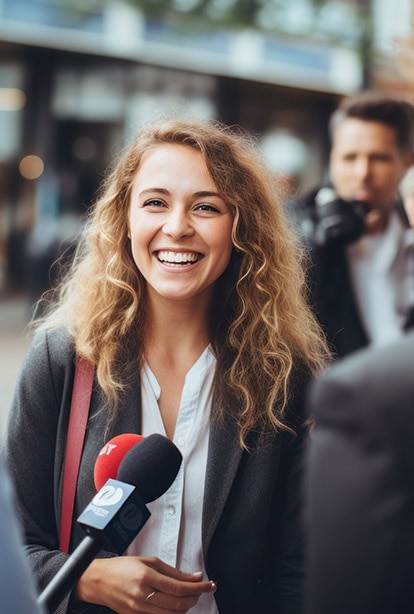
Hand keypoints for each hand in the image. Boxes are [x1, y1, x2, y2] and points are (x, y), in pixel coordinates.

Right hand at [74, 555, 216, 612]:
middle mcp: (143, 596)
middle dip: (195, 597)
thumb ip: (173, 571)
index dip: (198, 587)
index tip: (209, 585)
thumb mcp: (149, 562)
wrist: (99, 581)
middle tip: (203, 590)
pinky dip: (173, 613)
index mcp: (147, 577)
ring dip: (186, 607)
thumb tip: (194, 576)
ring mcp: (139, 610)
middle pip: (178, 603)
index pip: (180, 586)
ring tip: (192, 596)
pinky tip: (177, 605)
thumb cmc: (122, 567)